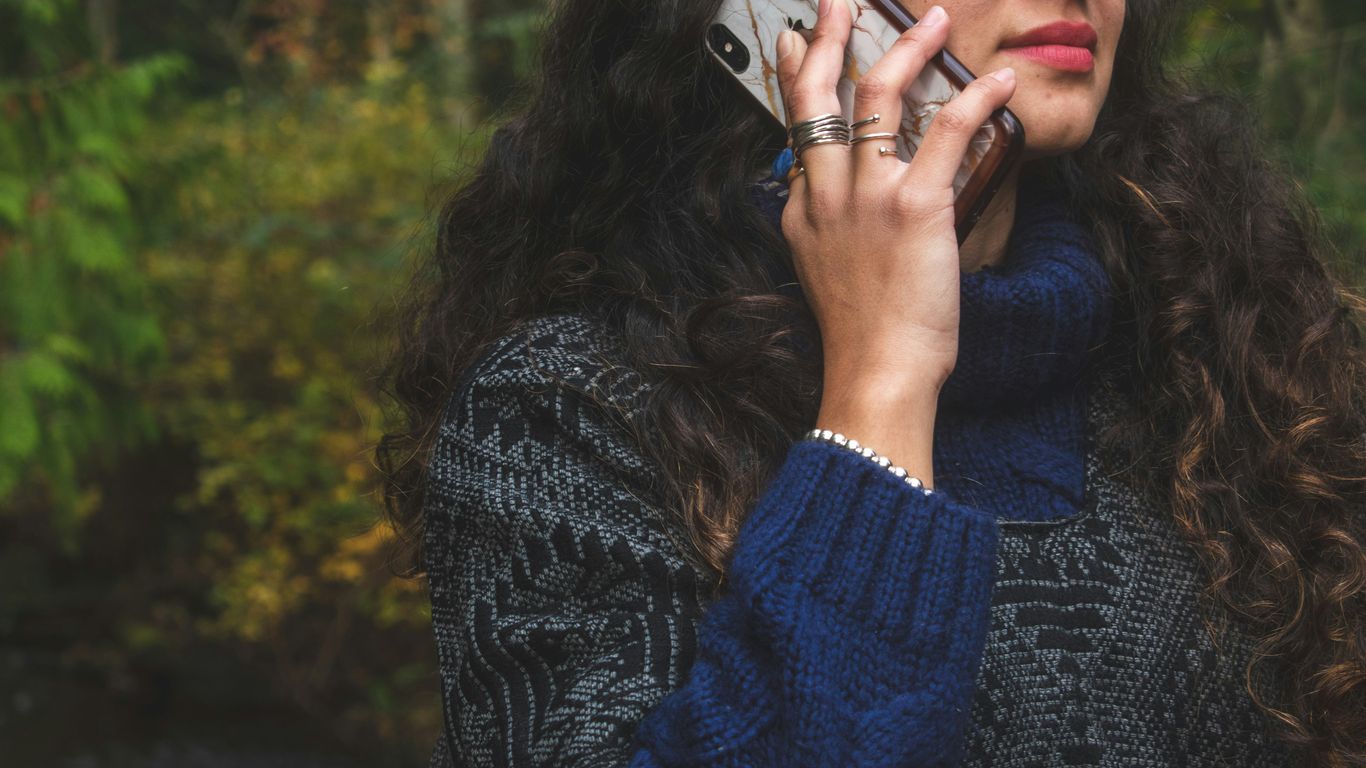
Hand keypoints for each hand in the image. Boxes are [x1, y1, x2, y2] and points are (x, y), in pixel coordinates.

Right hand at [775, 0, 1015, 388]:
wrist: (876, 372)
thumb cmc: (862, 333)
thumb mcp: (826, 272)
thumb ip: (829, 227)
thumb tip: (846, 197)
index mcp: (802, 212)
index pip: (796, 129)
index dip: (795, 77)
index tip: (796, 43)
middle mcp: (825, 195)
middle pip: (818, 96)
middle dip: (828, 38)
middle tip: (838, 2)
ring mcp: (866, 197)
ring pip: (878, 96)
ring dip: (907, 48)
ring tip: (934, 20)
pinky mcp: (915, 206)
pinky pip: (948, 131)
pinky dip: (977, 100)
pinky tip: (999, 83)